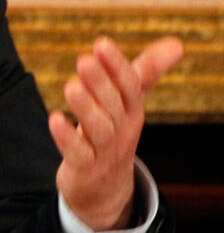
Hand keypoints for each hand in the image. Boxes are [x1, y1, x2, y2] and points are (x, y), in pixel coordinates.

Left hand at [49, 36, 182, 230]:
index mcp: (132, 110)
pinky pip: (77, 153)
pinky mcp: (85, 168)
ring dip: (85, 108)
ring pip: (98, 129)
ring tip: (71, 87)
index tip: (102, 43)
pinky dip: (67, 138)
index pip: (129, 86)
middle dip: (99, 82)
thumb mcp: (130, 103)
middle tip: (84, 60)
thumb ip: (147, 72)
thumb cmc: (115, 133)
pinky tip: (54, 119)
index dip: (117, 66)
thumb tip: (177, 43)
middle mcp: (121, 130)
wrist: (106, 189)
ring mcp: (104, 151)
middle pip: (113, 105)